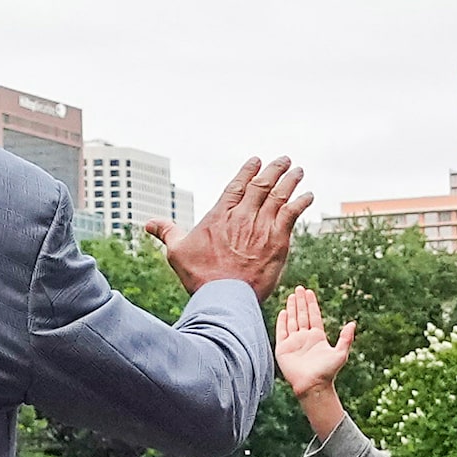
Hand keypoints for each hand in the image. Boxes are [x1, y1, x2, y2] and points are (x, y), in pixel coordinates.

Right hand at [146, 156, 311, 297]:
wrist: (224, 296)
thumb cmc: (199, 276)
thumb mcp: (177, 252)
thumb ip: (167, 232)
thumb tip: (148, 223)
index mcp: (220, 216)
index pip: (237, 185)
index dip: (248, 171)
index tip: (256, 161)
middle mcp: (243, 216)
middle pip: (261, 185)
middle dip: (274, 170)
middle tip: (283, 160)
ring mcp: (262, 227)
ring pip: (279, 195)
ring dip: (290, 181)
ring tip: (298, 171)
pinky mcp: (278, 240)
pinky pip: (292, 214)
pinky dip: (301, 203)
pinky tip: (308, 196)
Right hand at [274, 281, 354, 420]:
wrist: (312, 385)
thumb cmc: (327, 372)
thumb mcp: (341, 353)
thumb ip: (346, 338)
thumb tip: (353, 323)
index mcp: (317, 337)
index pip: (313, 316)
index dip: (311, 304)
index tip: (309, 292)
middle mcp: (305, 337)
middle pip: (302, 315)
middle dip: (300, 302)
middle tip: (299, 288)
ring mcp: (293, 342)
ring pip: (292, 321)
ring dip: (291, 308)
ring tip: (291, 296)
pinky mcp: (283, 349)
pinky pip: (281, 332)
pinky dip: (281, 322)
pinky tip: (283, 312)